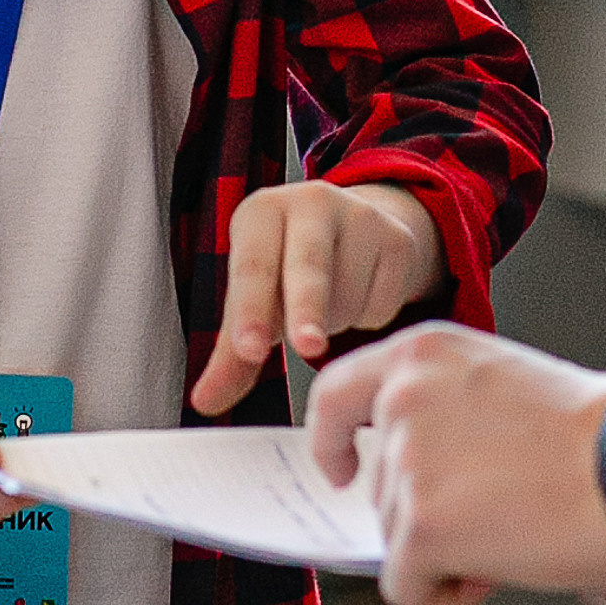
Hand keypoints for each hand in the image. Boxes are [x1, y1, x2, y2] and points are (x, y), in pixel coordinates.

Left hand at [193, 182, 444, 416]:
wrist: (357, 229)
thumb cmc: (288, 269)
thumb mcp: (257, 300)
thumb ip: (233, 354)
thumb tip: (206, 402)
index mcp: (261, 212)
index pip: (252, 268)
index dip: (250, 311)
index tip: (250, 350)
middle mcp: (309, 203)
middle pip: (307, 266)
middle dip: (306, 309)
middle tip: (307, 347)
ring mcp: (360, 216)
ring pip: (347, 295)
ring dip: (335, 323)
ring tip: (326, 306)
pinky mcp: (398, 238)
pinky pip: (382, 304)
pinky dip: (368, 318)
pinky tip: (360, 296)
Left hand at [306, 323, 605, 604]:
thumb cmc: (596, 438)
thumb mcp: (502, 387)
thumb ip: (441, 409)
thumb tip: (399, 473)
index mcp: (422, 353)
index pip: (336, 391)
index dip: (329, 439)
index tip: (340, 471)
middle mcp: (403, 397)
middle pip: (379, 488)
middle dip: (432, 515)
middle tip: (504, 511)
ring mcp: (407, 461)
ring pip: (396, 539)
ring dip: (448, 552)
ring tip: (515, 530)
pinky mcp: (419, 524)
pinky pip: (405, 587)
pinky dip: (444, 594)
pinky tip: (498, 569)